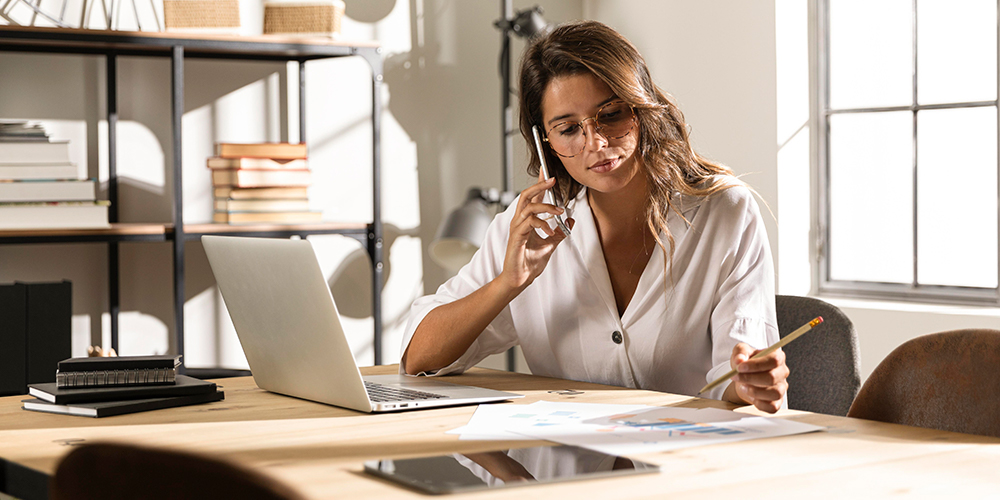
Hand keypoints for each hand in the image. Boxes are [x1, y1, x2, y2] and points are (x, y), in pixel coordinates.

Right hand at [497, 176, 573, 292]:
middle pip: (526, 195)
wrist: (520, 278)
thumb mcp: (551, 244)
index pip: (532, 197)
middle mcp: (519, 221)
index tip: (546, 172)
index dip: (539, 184)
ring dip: (546, 206)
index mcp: (526, 221)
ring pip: (528, 207)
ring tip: (559, 212)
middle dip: (539, 185)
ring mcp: (517, 228)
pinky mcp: (517, 237)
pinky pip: (529, 223)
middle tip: (552, 180)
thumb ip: (560, 231)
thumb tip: (571, 219)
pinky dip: (542, 224)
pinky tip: (550, 231)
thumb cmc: (529, 262)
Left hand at [727, 342, 787, 412]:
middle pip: (772, 377)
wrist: (745, 377)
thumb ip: (740, 352)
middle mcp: (782, 372)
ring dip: (755, 392)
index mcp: (777, 356)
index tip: (740, 367)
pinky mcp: (777, 401)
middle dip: (750, 378)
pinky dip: (759, 404)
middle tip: (736, 377)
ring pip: (775, 393)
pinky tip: (750, 396)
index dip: (756, 365)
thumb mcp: (741, 352)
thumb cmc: (746, 363)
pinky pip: (772, 407)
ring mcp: (781, 387)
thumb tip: (740, 360)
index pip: (773, 360)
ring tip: (744, 386)